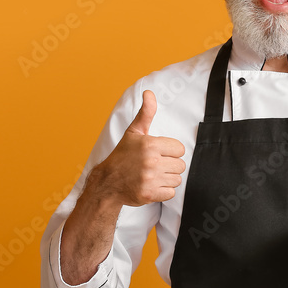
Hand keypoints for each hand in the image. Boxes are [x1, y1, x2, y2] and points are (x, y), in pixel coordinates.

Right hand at [87, 90, 186, 206]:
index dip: (171, 151)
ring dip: (167, 179)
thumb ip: (146, 113)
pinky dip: (163, 191)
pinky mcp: (149, 195)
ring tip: (153, 175)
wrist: (107, 182)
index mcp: (150, 145)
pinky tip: (152, 185)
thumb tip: (149, 93)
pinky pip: (171, 193)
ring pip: (177, 179)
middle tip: (155, 165)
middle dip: (170, 165)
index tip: (159, 153)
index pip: (179, 149)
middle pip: (180, 165)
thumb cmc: (122, 156)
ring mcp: (150, 179)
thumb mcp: (133, 132)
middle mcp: (151, 162)